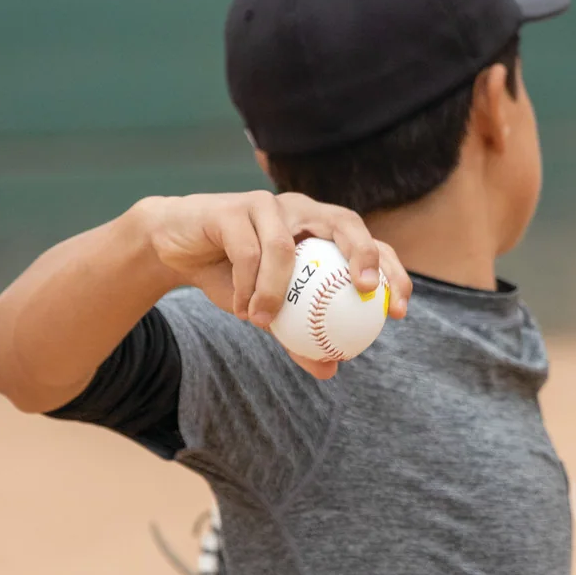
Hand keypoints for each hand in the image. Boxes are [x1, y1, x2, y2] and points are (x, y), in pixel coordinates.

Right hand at [136, 192, 411, 376]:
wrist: (176, 250)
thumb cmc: (235, 278)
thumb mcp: (271, 313)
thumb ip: (301, 337)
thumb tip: (331, 370)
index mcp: (323, 230)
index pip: (371, 244)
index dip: (392, 272)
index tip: (399, 312)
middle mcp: (303, 209)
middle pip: (346, 222)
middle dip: (364, 253)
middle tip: (365, 291)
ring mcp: (268, 204)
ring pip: (284, 246)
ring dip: (275, 289)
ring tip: (266, 323)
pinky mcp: (232, 207)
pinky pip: (245, 251)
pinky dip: (245, 285)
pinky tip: (241, 310)